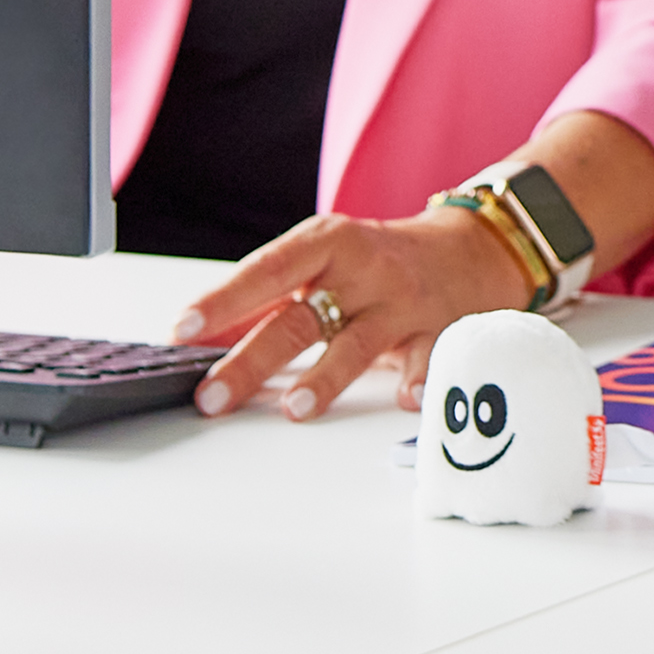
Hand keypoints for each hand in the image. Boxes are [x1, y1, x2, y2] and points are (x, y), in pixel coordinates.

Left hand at [178, 202, 533, 416]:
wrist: (470, 250)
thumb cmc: (378, 262)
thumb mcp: (324, 262)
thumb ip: (268, 299)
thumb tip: (198, 339)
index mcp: (328, 245)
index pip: (266, 270)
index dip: (224, 299)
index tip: (183, 327)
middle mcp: (363, 272)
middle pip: (299, 319)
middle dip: (251, 361)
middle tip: (211, 397)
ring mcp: (401, 303)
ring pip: (357, 343)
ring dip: (325, 377)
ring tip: (295, 408)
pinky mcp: (439, 332)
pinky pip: (426, 359)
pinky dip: (417, 379)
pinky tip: (406, 399)